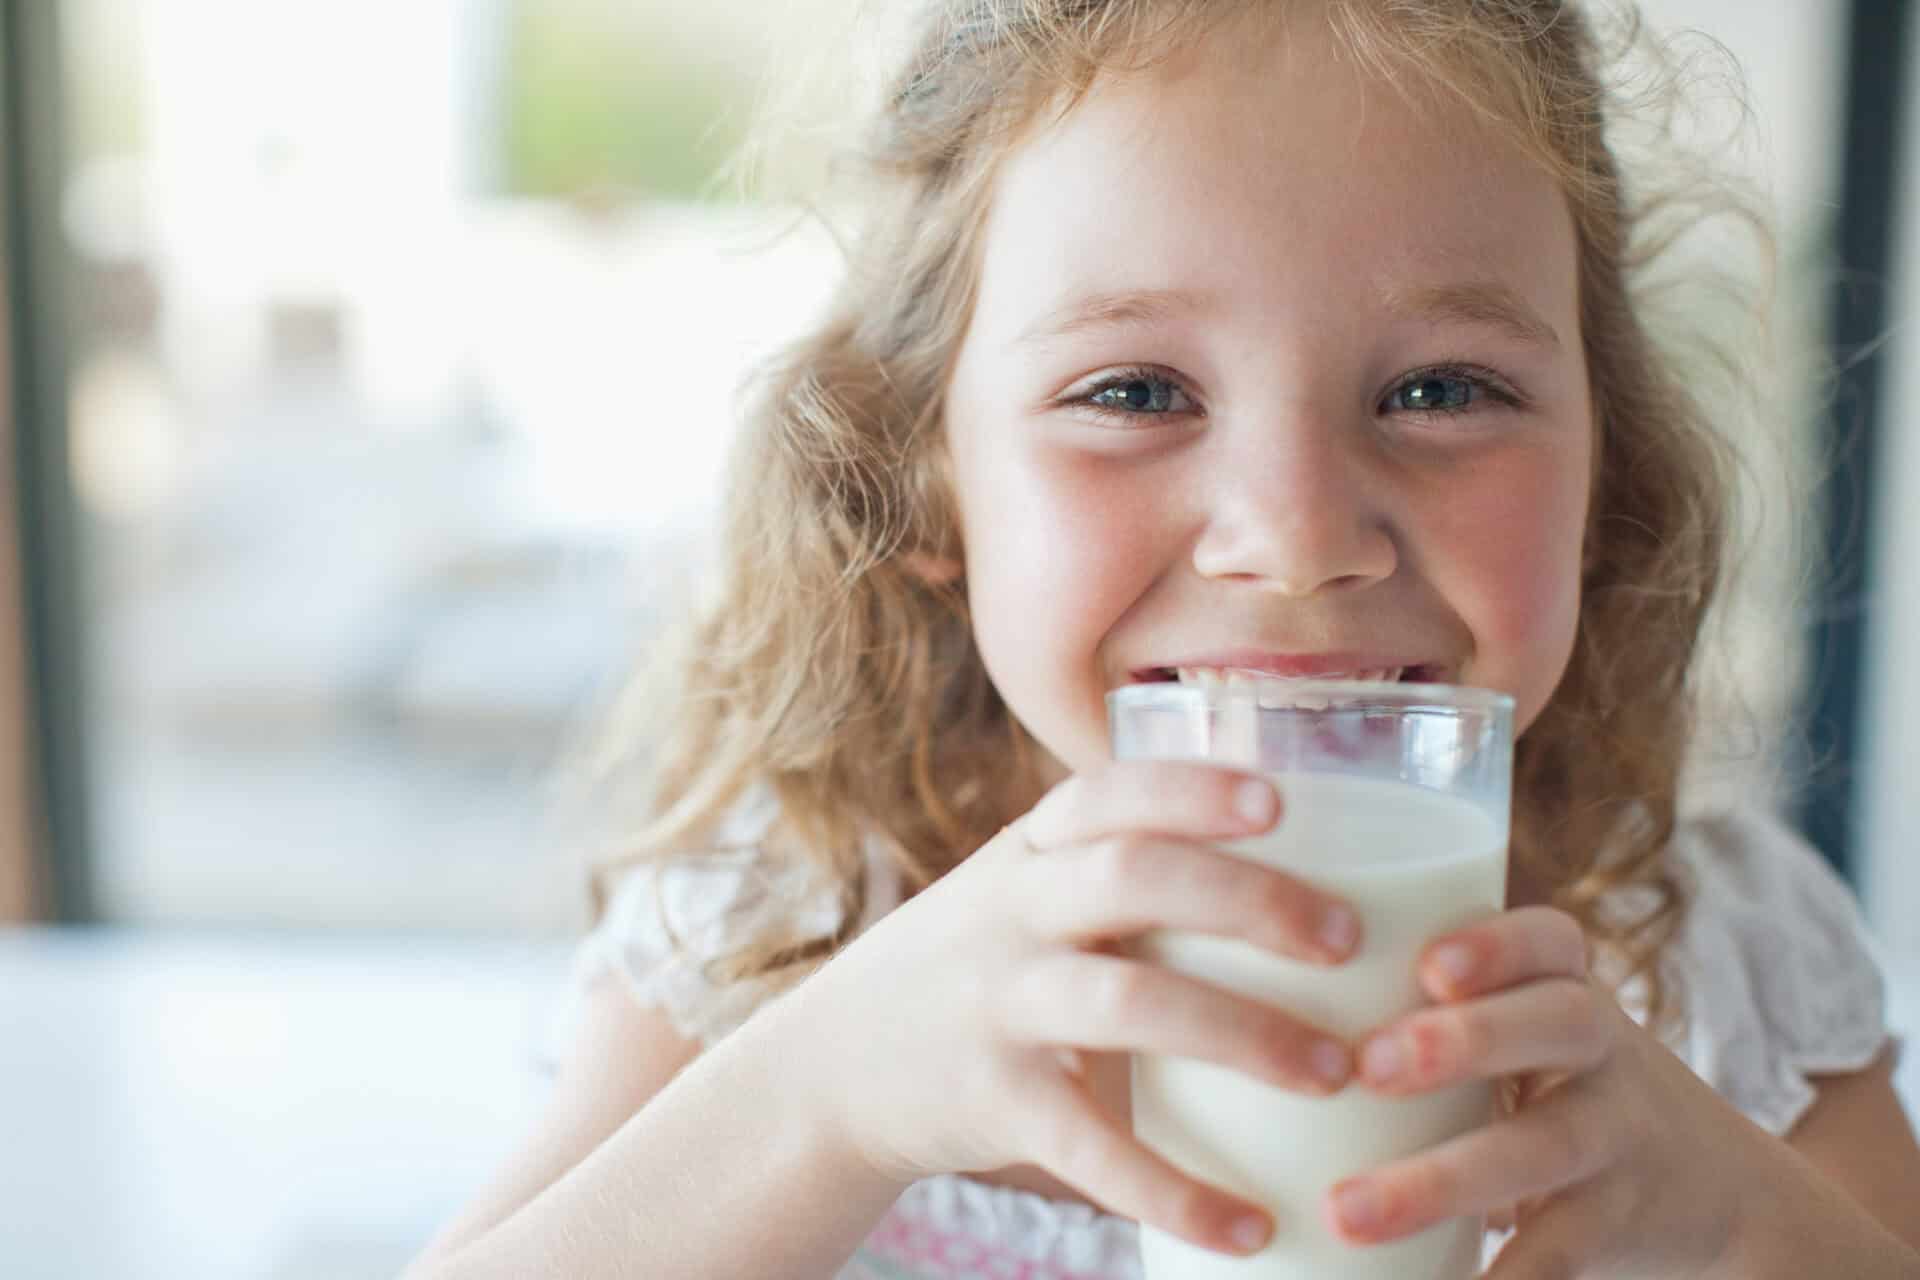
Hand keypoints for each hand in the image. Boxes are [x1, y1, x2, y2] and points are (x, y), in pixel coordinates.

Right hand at [777, 761, 1364, 1257]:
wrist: (833, 1070)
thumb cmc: (978, 971)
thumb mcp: (1023, 896)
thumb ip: (1125, 876)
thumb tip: (1307, 878)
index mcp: (1030, 851)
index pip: (1109, 791)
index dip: (1192, 789)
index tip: (1281, 801)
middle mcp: (1009, 912)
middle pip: (1133, 877)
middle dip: (1249, 900)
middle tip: (1349, 941)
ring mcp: (995, 1004)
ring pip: (1125, 1002)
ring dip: (1242, 1033)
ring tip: (1335, 1072)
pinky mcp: (989, 1101)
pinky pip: (1090, 1146)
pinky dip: (1175, 1190)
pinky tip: (1250, 1226)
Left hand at [1329, 905, 1794, 1275]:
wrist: (1715, 1191)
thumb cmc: (1544, 1084)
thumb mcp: (1509, 1030)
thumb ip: (1404, 1006)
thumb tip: (1207, 1011)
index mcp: (1560, 984)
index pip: (1549, 938)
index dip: (1495, 944)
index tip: (1426, 965)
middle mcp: (1602, 1049)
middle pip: (1557, 1024)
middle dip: (1464, 1041)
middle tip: (1368, 1065)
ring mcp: (1618, 1136)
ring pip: (1544, 1147)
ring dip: (1444, 1179)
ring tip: (1347, 1212)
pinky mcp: (1620, 1223)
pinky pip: (1561, 1253)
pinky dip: (1501, 1279)